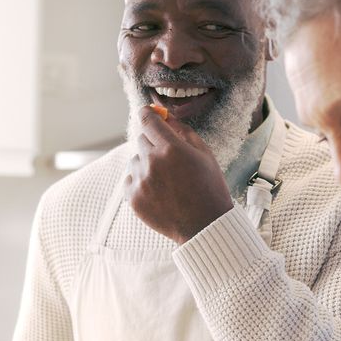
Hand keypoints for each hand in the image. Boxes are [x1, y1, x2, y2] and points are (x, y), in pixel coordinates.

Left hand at [125, 106, 233, 244]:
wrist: (204, 226)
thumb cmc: (209, 188)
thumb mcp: (205, 154)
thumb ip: (184, 132)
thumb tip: (167, 117)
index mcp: (171, 148)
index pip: (148, 119)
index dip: (148, 113)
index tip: (149, 114)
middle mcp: (152, 162)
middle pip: (142, 138)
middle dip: (153, 142)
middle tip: (169, 158)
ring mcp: (141, 181)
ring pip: (135, 160)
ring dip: (146, 163)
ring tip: (166, 180)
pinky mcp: (133, 198)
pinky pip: (130, 179)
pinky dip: (140, 182)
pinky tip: (158, 192)